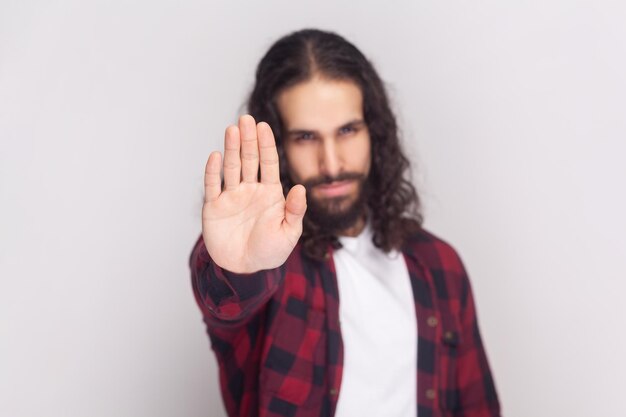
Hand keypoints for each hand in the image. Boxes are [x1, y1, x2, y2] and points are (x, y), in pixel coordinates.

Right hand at [202, 115, 306, 272]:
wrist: (245, 270)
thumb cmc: (270, 252)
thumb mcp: (289, 233)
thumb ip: (295, 211)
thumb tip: (301, 188)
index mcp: (270, 194)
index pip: (268, 164)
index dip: (266, 145)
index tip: (263, 126)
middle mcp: (250, 190)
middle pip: (249, 160)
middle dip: (248, 140)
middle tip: (246, 119)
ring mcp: (231, 197)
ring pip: (231, 168)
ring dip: (232, 149)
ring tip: (232, 129)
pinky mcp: (214, 208)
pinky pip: (213, 186)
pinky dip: (213, 171)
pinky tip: (216, 156)